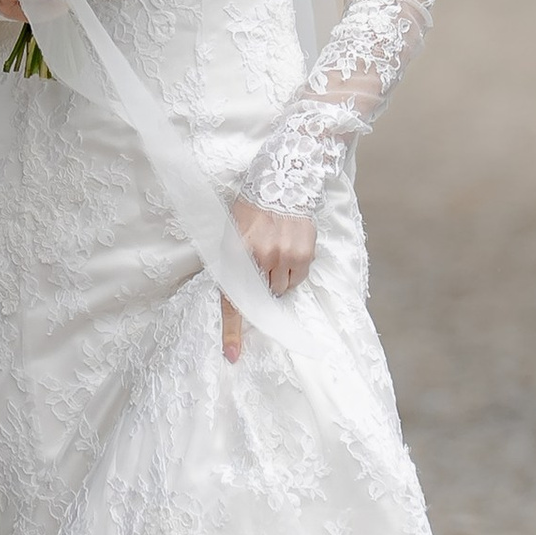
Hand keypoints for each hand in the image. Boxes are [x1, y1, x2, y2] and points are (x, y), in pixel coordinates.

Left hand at [220, 201, 313, 362]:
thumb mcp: (231, 234)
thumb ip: (233, 264)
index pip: (232, 299)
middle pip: (262, 295)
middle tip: (262, 263)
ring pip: (282, 288)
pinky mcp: (304, 252)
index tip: (232, 355)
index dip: (232, 330)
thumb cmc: (251, 210)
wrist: (282, 179)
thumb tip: (237, 295)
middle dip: (261, 285)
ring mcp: (284, 255)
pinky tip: (289, 248)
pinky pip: (298, 278)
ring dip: (278, 278)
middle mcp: (260, 257)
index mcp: (236, 253)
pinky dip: (293, 270)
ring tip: (275, 252)